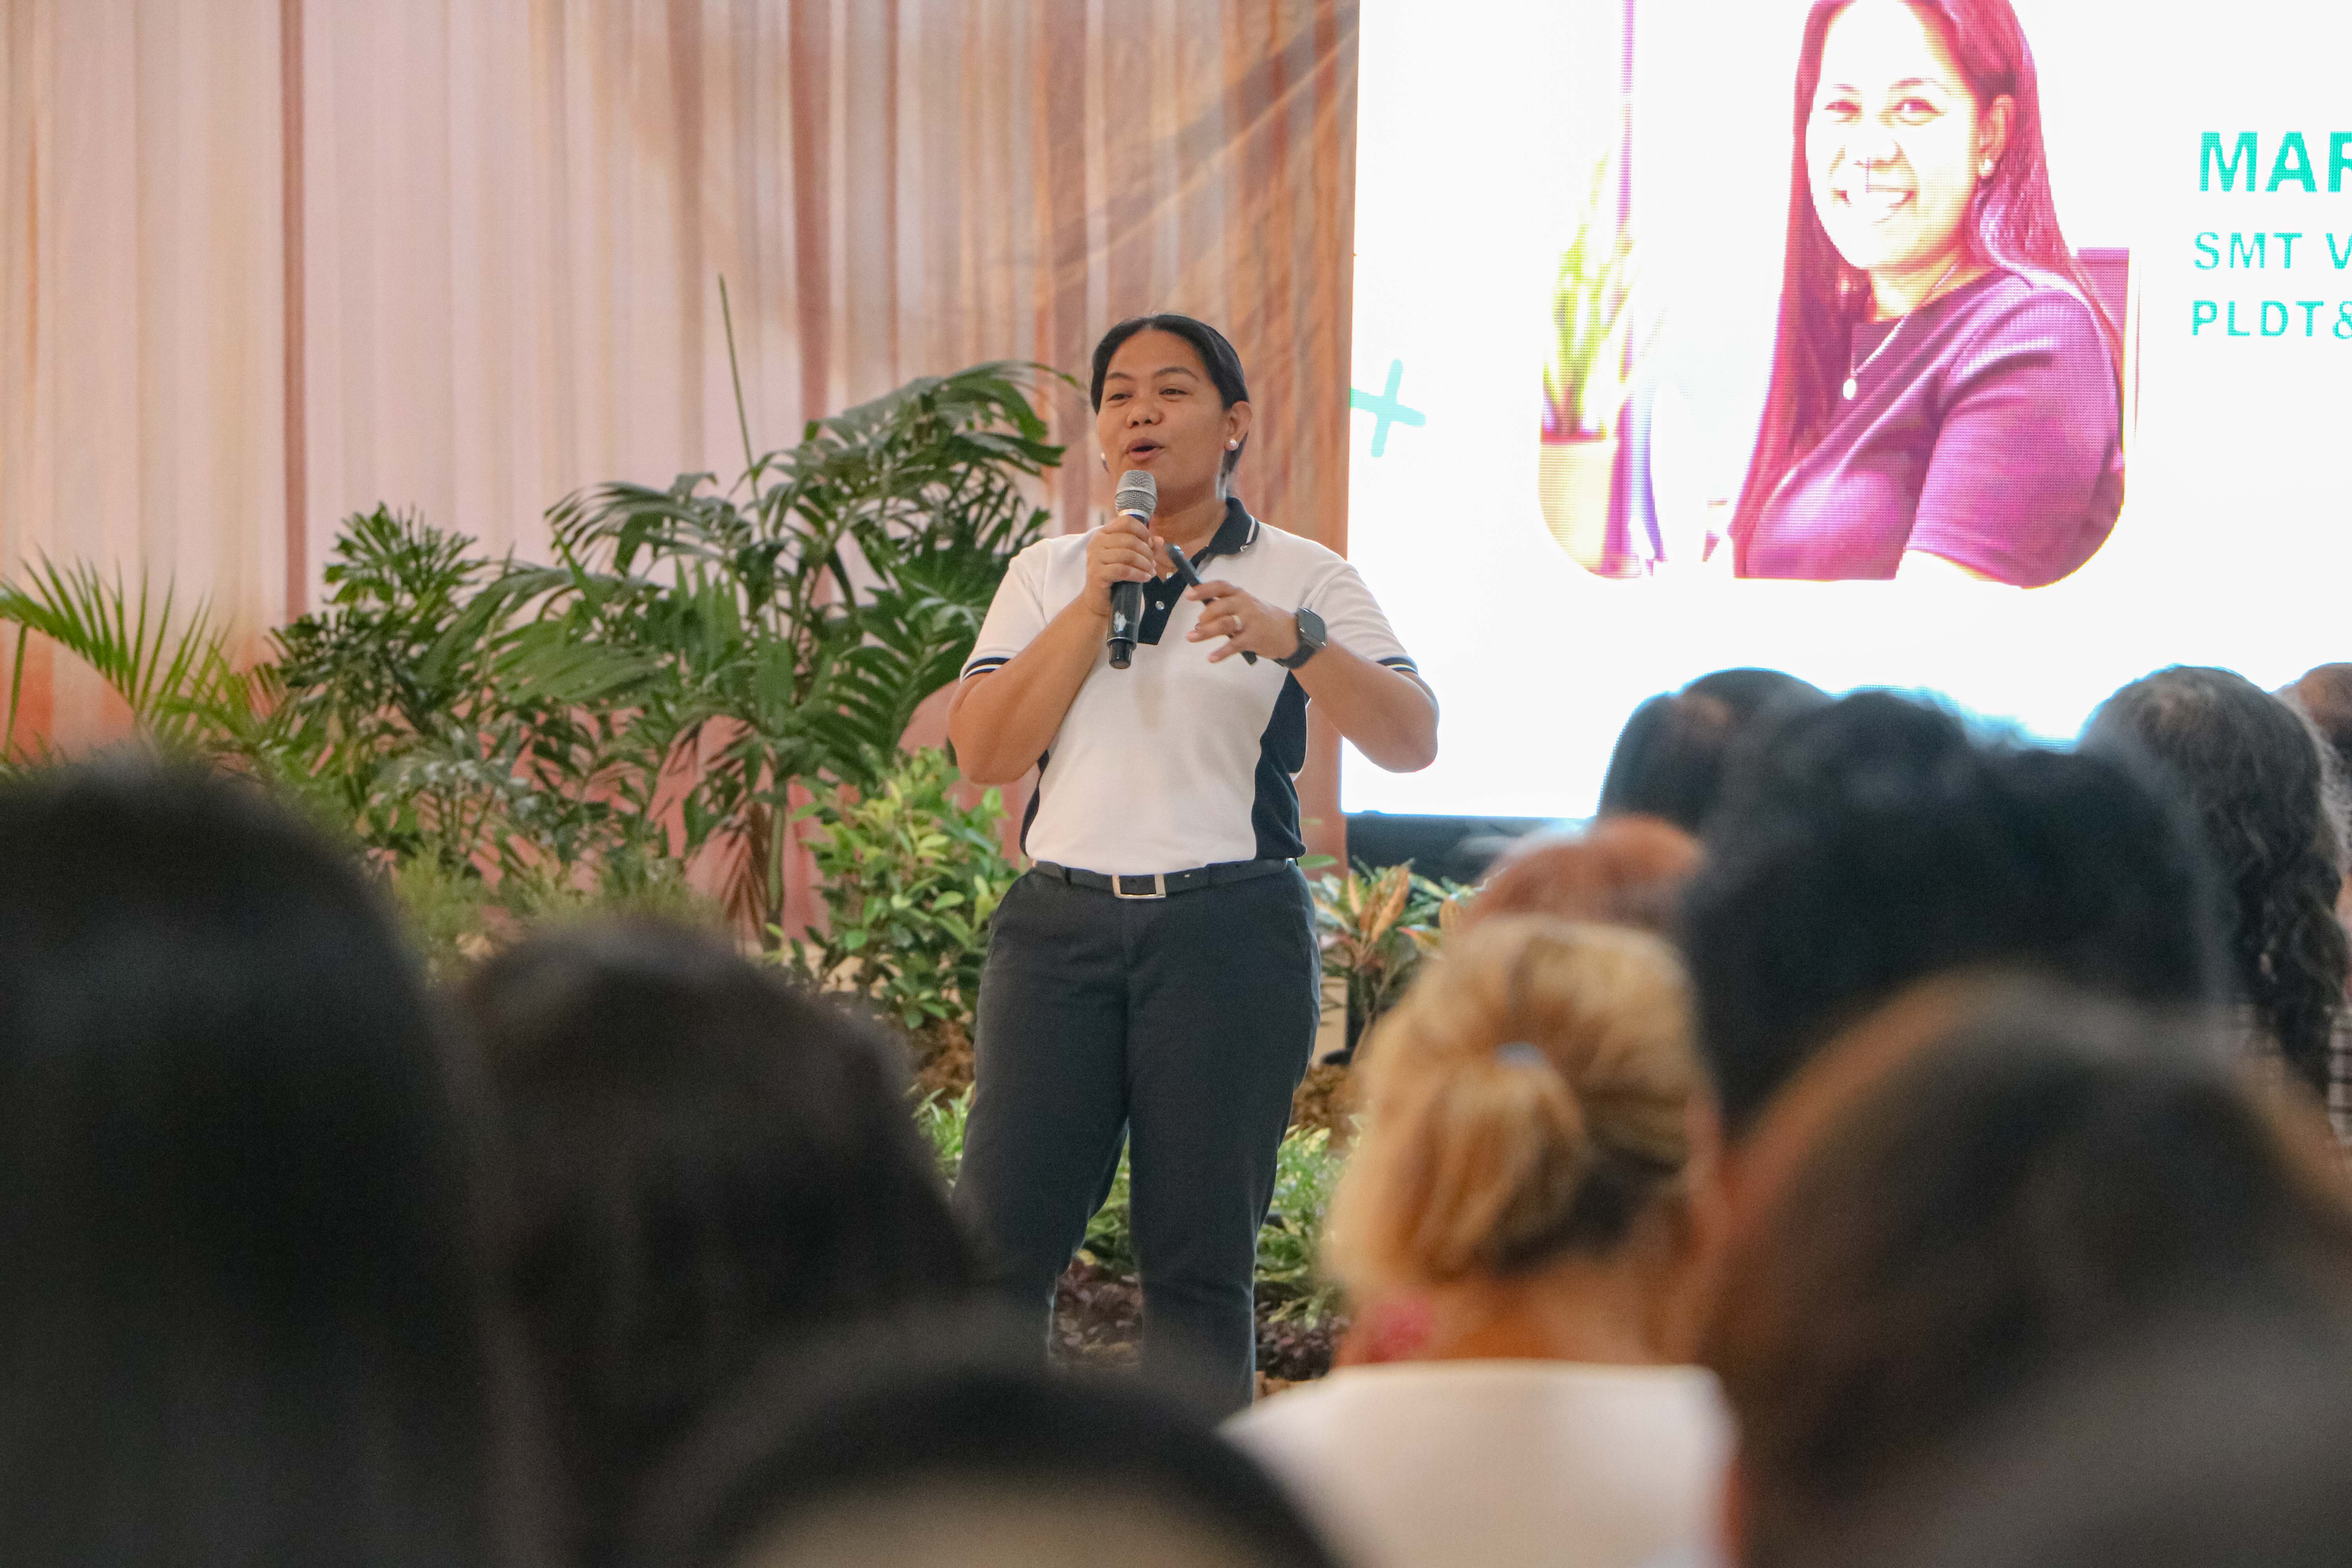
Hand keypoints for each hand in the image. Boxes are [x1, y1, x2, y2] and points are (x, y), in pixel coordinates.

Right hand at [1082, 513, 1156, 620]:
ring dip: (1144, 564)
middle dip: (1146, 552)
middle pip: (1129, 539)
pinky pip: (1123, 570)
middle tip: (1153, 563)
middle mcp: (1096, 542)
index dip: (1142, 531)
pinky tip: (1145, 578)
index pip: (1126, 521)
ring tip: (1151, 572)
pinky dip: (1138, 574)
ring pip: (1127, 555)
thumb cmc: (1115, 577)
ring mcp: (1095, 557)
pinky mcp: (1097, 573)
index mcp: (1103, 533)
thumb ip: (1145, 547)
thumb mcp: (1131, 559)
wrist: (1099, 600)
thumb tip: (1159, 540)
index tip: (1150, 544)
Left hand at [1185, 579, 1300, 663]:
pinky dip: (1221, 652)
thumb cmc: (1261, 618)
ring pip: (1224, 624)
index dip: (1203, 589)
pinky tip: (1211, 658)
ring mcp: (1250, 621)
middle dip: (1204, 616)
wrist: (1289, 632)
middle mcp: (1244, 605)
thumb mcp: (1246, 606)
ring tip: (1191, 637)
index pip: (1220, 587)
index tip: (1188, 595)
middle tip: (1197, 624)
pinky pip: (1233, 645)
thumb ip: (1226, 608)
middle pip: (1220, 607)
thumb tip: (1200, 618)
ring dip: (1206, 632)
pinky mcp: (1253, 638)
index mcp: (1240, 594)